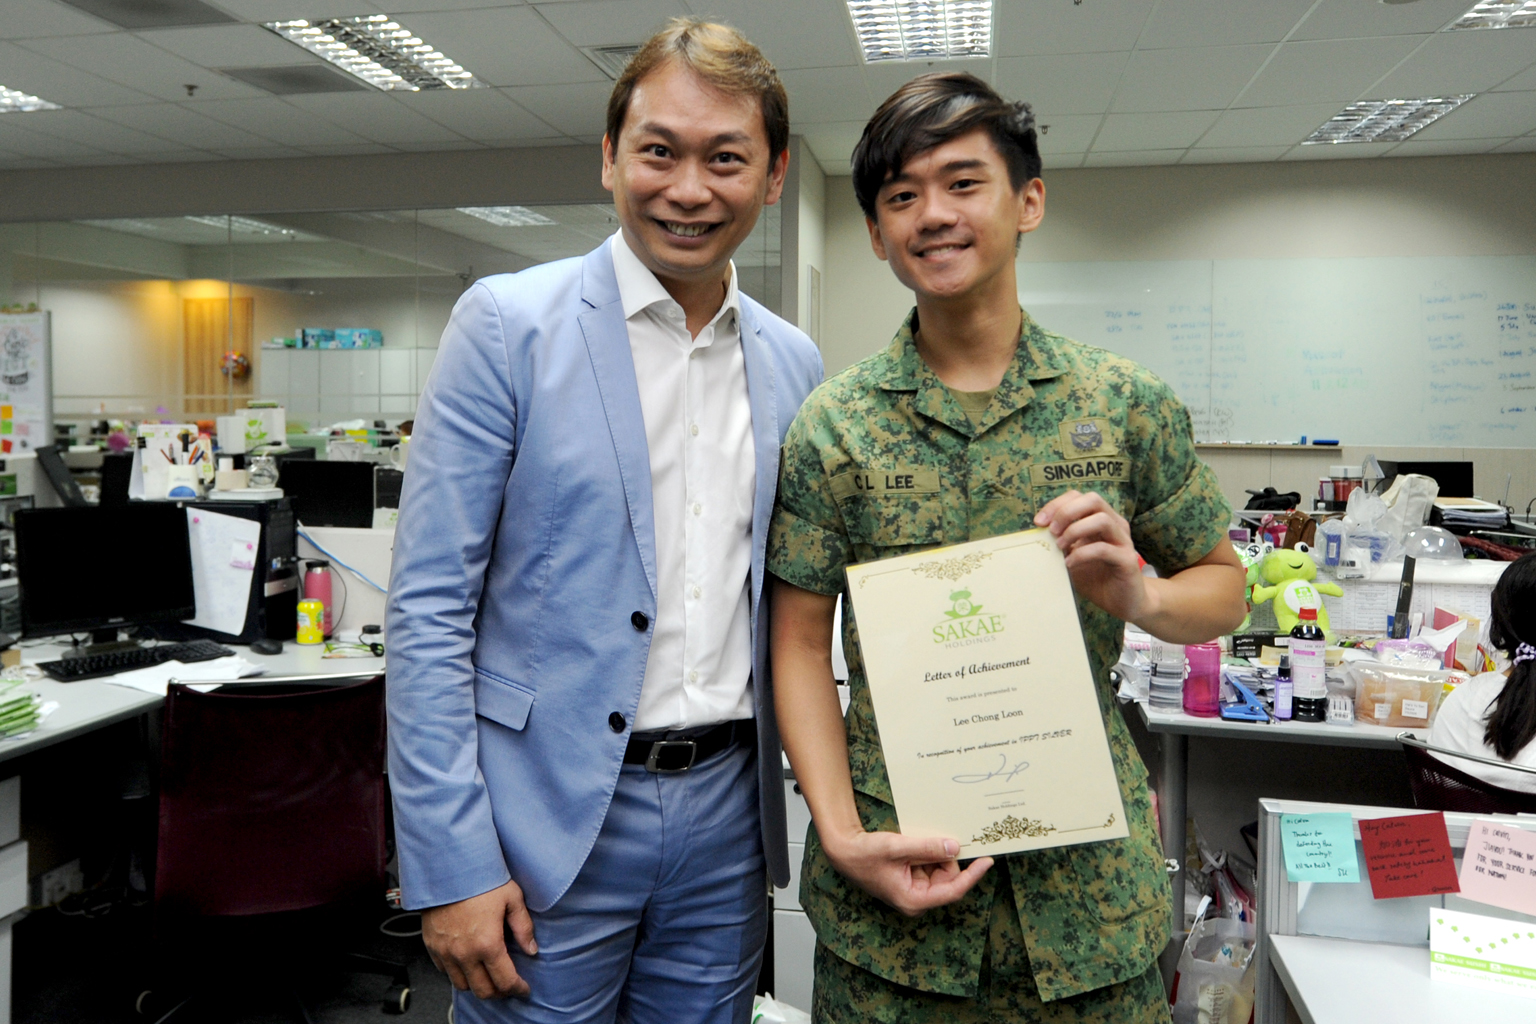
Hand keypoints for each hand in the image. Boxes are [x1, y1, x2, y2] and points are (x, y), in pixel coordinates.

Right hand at [421, 880, 536, 998]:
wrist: (448, 866)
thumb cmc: (480, 878)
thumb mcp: (512, 898)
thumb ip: (523, 927)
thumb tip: (530, 948)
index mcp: (487, 944)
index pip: (505, 981)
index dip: (517, 988)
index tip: (522, 988)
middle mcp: (464, 953)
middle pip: (483, 990)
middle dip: (499, 992)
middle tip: (507, 985)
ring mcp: (445, 952)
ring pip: (462, 985)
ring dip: (477, 985)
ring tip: (488, 976)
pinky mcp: (432, 946)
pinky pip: (444, 971)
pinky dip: (458, 972)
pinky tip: (468, 962)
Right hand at [822, 829, 992, 916]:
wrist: (845, 851)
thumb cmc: (865, 855)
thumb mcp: (898, 848)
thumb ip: (927, 848)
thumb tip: (955, 847)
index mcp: (915, 900)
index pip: (953, 890)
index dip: (972, 875)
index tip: (987, 860)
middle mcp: (917, 899)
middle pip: (948, 877)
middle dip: (944, 856)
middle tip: (931, 838)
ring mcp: (915, 889)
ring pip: (940, 869)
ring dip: (933, 853)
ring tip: (912, 842)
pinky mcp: (912, 879)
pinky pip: (930, 864)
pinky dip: (927, 852)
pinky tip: (912, 844)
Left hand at [1034, 489, 1152, 622]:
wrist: (1122, 602)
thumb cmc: (1095, 577)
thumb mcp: (1071, 557)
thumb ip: (1059, 544)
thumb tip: (1037, 534)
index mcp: (1101, 519)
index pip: (1078, 497)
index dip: (1056, 505)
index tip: (1038, 522)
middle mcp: (1115, 525)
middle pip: (1093, 500)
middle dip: (1066, 512)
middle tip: (1052, 531)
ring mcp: (1123, 541)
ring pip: (1101, 520)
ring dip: (1075, 531)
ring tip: (1060, 547)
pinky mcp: (1127, 560)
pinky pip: (1104, 549)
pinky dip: (1082, 554)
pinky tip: (1069, 564)